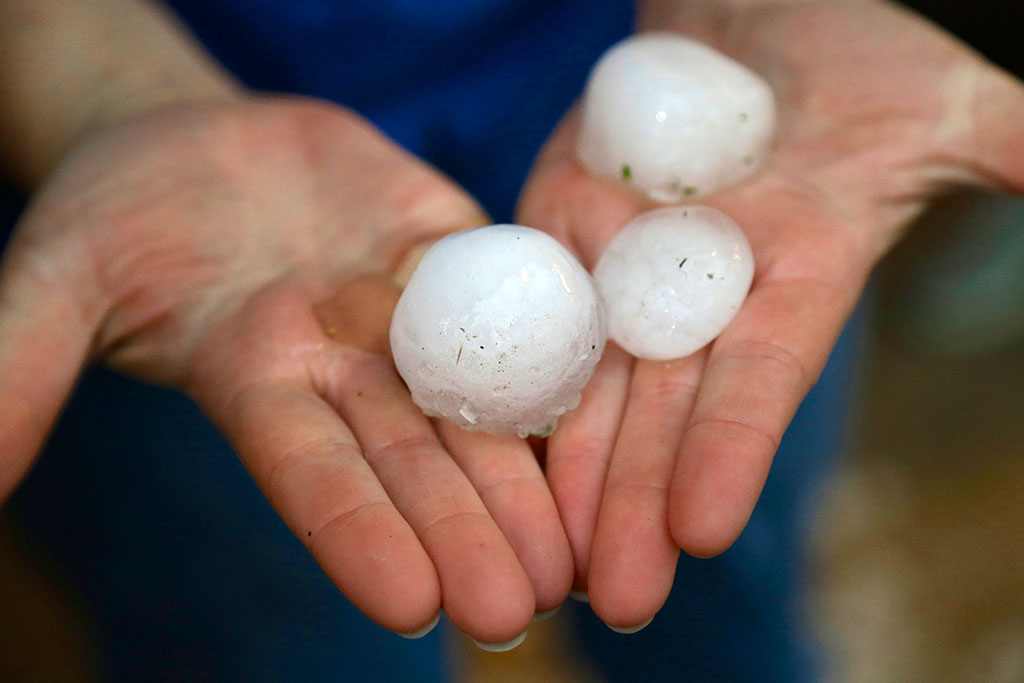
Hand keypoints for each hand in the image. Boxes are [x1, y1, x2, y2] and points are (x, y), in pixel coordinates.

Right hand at [0, 96, 572, 642]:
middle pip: (413, 460)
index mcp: (260, 385)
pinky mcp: (456, 256)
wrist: (204, 143)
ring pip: (477, 404)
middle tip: (520, 610)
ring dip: (526, 479)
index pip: (310, 475)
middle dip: (466, 533)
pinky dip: (561, 355)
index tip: (409, 605)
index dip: (356, 535)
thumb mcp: (60, 273)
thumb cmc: (121, 211)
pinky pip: (514, 301)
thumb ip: (22, 361)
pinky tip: (609, 417)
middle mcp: (347, 369)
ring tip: (575, 556)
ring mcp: (408, 315)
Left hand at [518, 0, 1023, 628]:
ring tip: (544, 553)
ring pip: (589, 376)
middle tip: (612, 598)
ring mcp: (625, 260)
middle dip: (637, 501)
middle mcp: (703, 289)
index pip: (760, 377)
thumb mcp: (949, 100)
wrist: (750, 11)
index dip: (733, 448)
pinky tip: (482, 446)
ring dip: (568, 467)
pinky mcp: (563, 222)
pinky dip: (504, 368)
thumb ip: (1008, 157)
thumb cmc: (863, 50)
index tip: (702, 531)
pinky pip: (527, 299)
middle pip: (663, 407)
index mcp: (795, 275)